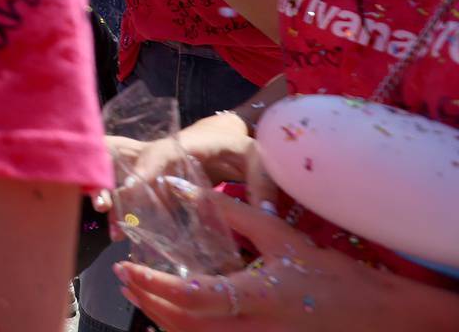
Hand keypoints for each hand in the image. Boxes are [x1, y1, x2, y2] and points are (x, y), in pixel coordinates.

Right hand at [95, 113, 272, 238]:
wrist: (229, 140)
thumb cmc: (245, 148)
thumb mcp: (260, 161)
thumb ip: (264, 186)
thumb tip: (267, 215)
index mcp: (187, 142)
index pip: (160, 152)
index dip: (144, 169)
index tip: (129, 188)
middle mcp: (164, 152)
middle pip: (129, 161)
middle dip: (113, 181)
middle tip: (103, 209)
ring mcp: (156, 166)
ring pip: (125, 177)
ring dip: (115, 200)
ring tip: (113, 232)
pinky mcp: (155, 181)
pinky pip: (135, 193)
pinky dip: (126, 210)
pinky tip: (122, 234)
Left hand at [117, 191, 458, 330]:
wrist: (380, 320)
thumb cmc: (331, 276)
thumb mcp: (281, 237)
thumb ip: (230, 212)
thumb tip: (178, 188)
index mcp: (260, 298)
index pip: (192, 296)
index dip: (152, 284)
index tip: (126, 266)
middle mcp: (256, 331)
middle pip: (183, 325)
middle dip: (147, 301)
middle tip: (125, 278)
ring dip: (160, 318)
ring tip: (140, 292)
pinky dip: (186, 331)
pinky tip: (173, 314)